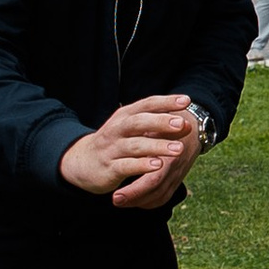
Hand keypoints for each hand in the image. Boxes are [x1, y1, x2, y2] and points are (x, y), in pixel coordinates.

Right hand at [59, 93, 201, 207]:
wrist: (82, 162)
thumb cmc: (115, 143)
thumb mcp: (133, 129)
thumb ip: (157, 125)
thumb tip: (186, 123)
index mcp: (125, 116)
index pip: (146, 104)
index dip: (165, 102)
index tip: (186, 101)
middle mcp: (117, 129)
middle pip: (139, 122)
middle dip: (161, 122)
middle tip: (182, 124)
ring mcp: (112, 149)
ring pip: (135, 145)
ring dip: (157, 146)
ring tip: (178, 149)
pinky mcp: (109, 168)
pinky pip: (126, 166)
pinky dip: (141, 165)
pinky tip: (157, 165)